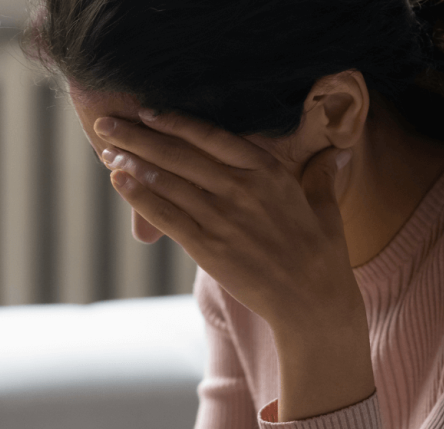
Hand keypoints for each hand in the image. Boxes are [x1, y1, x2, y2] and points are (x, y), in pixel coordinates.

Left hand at [94, 110, 360, 331]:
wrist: (313, 303)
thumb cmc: (323, 256)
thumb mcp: (325, 208)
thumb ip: (322, 176)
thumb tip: (337, 154)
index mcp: (268, 172)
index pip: (212, 137)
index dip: (175, 122)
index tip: (148, 111)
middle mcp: (241, 188)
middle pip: (180, 154)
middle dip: (139, 136)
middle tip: (108, 123)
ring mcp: (222, 218)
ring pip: (168, 182)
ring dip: (132, 162)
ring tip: (107, 150)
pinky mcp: (208, 247)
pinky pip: (166, 215)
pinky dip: (139, 196)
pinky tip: (119, 180)